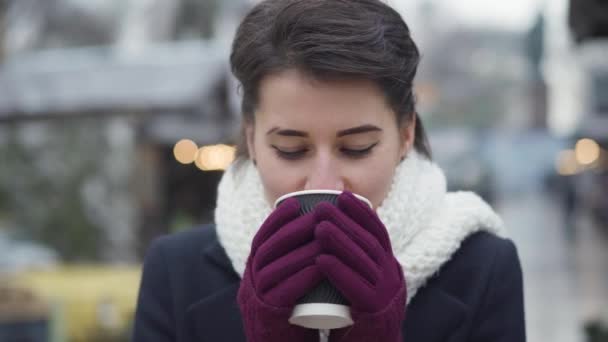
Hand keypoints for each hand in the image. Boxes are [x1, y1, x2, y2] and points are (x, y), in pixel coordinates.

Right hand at [237, 197, 323, 341]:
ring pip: (278, 267)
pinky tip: (320, 267)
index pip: (262, 236)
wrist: (279, 337)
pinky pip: (284, 292)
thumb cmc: (289, 299)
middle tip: (319, 217)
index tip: (296, 203)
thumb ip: (290, 251)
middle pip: (271, 248)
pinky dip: (302, 278)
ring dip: (303, 251)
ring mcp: (259, 295)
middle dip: (295, 229)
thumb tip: (311, 218)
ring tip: (326, 238)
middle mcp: (252, 276)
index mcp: (255, 263)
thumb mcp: (284, 272)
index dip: (277, 218)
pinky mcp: (270, 312)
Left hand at [314, 192, 405, 341]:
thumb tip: (332, 223)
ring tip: (318, 228)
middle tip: (320, 208)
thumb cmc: (357, 308)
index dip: (361, 213)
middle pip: (369, 243)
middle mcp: (392, 276)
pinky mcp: (376, 311)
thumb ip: (353, 256)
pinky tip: (321, 260)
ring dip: (340, 241)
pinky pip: (358, 288)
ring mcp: (387, 294)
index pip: (378, 232)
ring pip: (364, 261)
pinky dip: (339, 272)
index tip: (342, 196)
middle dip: (345, 222)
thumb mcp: (360, 278)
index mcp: (389, 264)